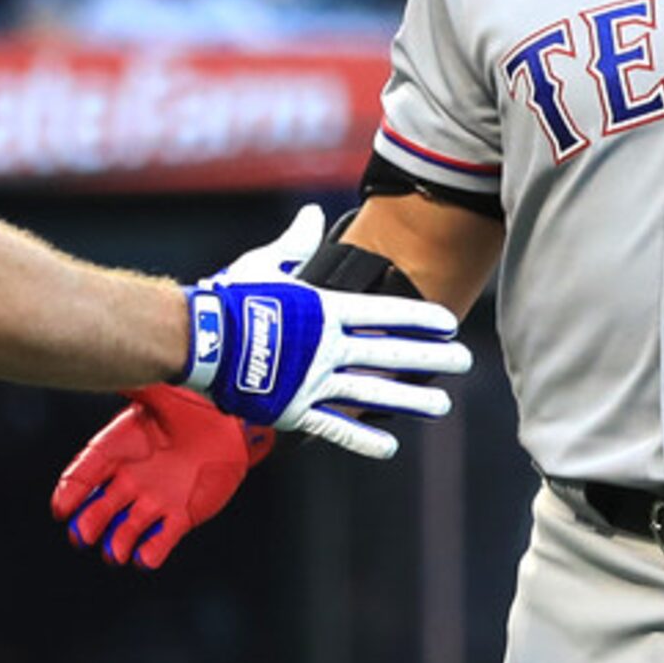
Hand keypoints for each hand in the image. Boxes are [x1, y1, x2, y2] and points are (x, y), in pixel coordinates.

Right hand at [54, 385, 274, 567]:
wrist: (229, 425)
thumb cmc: (192, 405)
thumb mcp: (163, 392)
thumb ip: (137, 384)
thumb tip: (114, 362)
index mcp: (119, 448)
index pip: (87, 471)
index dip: (72, 490)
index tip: (60, 508)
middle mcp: (131, 478)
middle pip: (101, 506)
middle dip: (90, 522)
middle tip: (81, 535)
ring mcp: (154, 500)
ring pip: (129, 527)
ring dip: (118, 542)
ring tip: (113, 553)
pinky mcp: (180, 516)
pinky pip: (162, 539)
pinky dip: (152, 551)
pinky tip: (144, 560)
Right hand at [180, 207, 471, 459]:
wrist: (199, 339)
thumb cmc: (230, 298)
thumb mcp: (264, 265)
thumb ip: (295, 245)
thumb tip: (311, 215)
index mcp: (323, 310)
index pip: (384, 312)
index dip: (419, 318)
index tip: (450, 323)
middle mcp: (327, 346)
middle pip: (388, 352)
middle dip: (430, 358)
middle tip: (464, 363)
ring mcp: (313, 380)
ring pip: (372, 392)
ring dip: (410, 399)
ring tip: (442, 405)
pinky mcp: (294, 409)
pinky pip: (335, 427)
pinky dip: (362, 438)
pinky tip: (390, 447)